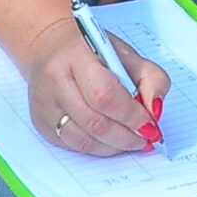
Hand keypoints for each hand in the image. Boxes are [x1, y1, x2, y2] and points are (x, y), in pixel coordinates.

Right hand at [17, 22, 167, 155]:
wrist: (51, 47)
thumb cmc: (93, 52)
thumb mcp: (128, 55)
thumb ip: (152, 79)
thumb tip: (155, 112)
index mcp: (77, 56)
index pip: (105, 94)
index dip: (131, 115)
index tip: (151, 125)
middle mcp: (55, 80)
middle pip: (94, 121)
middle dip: (126, 136)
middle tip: (145, 138)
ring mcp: (44, 104)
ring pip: (82, 139)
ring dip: (113, 146)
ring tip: (132, 142)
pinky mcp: (41, 122)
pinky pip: (72, 145)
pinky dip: (97, 148)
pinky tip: (111, 141)